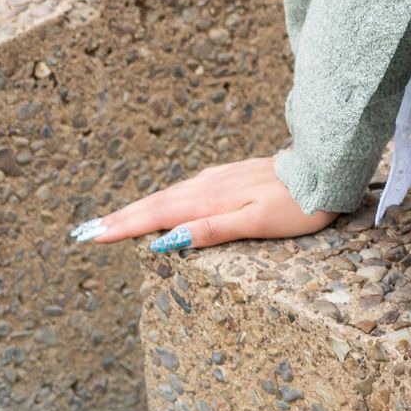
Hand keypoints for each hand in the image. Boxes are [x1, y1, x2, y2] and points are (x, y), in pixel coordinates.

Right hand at [71, 154, 335, 256]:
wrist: (327, 170)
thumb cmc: (298, 205)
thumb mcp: (256, 223)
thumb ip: (211, 229)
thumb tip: (165, 240)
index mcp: (210, 199)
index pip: (157, 216)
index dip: (122, 227)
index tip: (90, 236)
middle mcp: (209, 185)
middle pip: (156, 204)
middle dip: (119, 218)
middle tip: (83, 231)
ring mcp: (219, 179)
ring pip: (169, 195)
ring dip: (138, 209)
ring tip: (110, 221)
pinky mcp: (231, 176)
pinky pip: (187, 190)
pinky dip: (164, 200)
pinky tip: (162, 205)